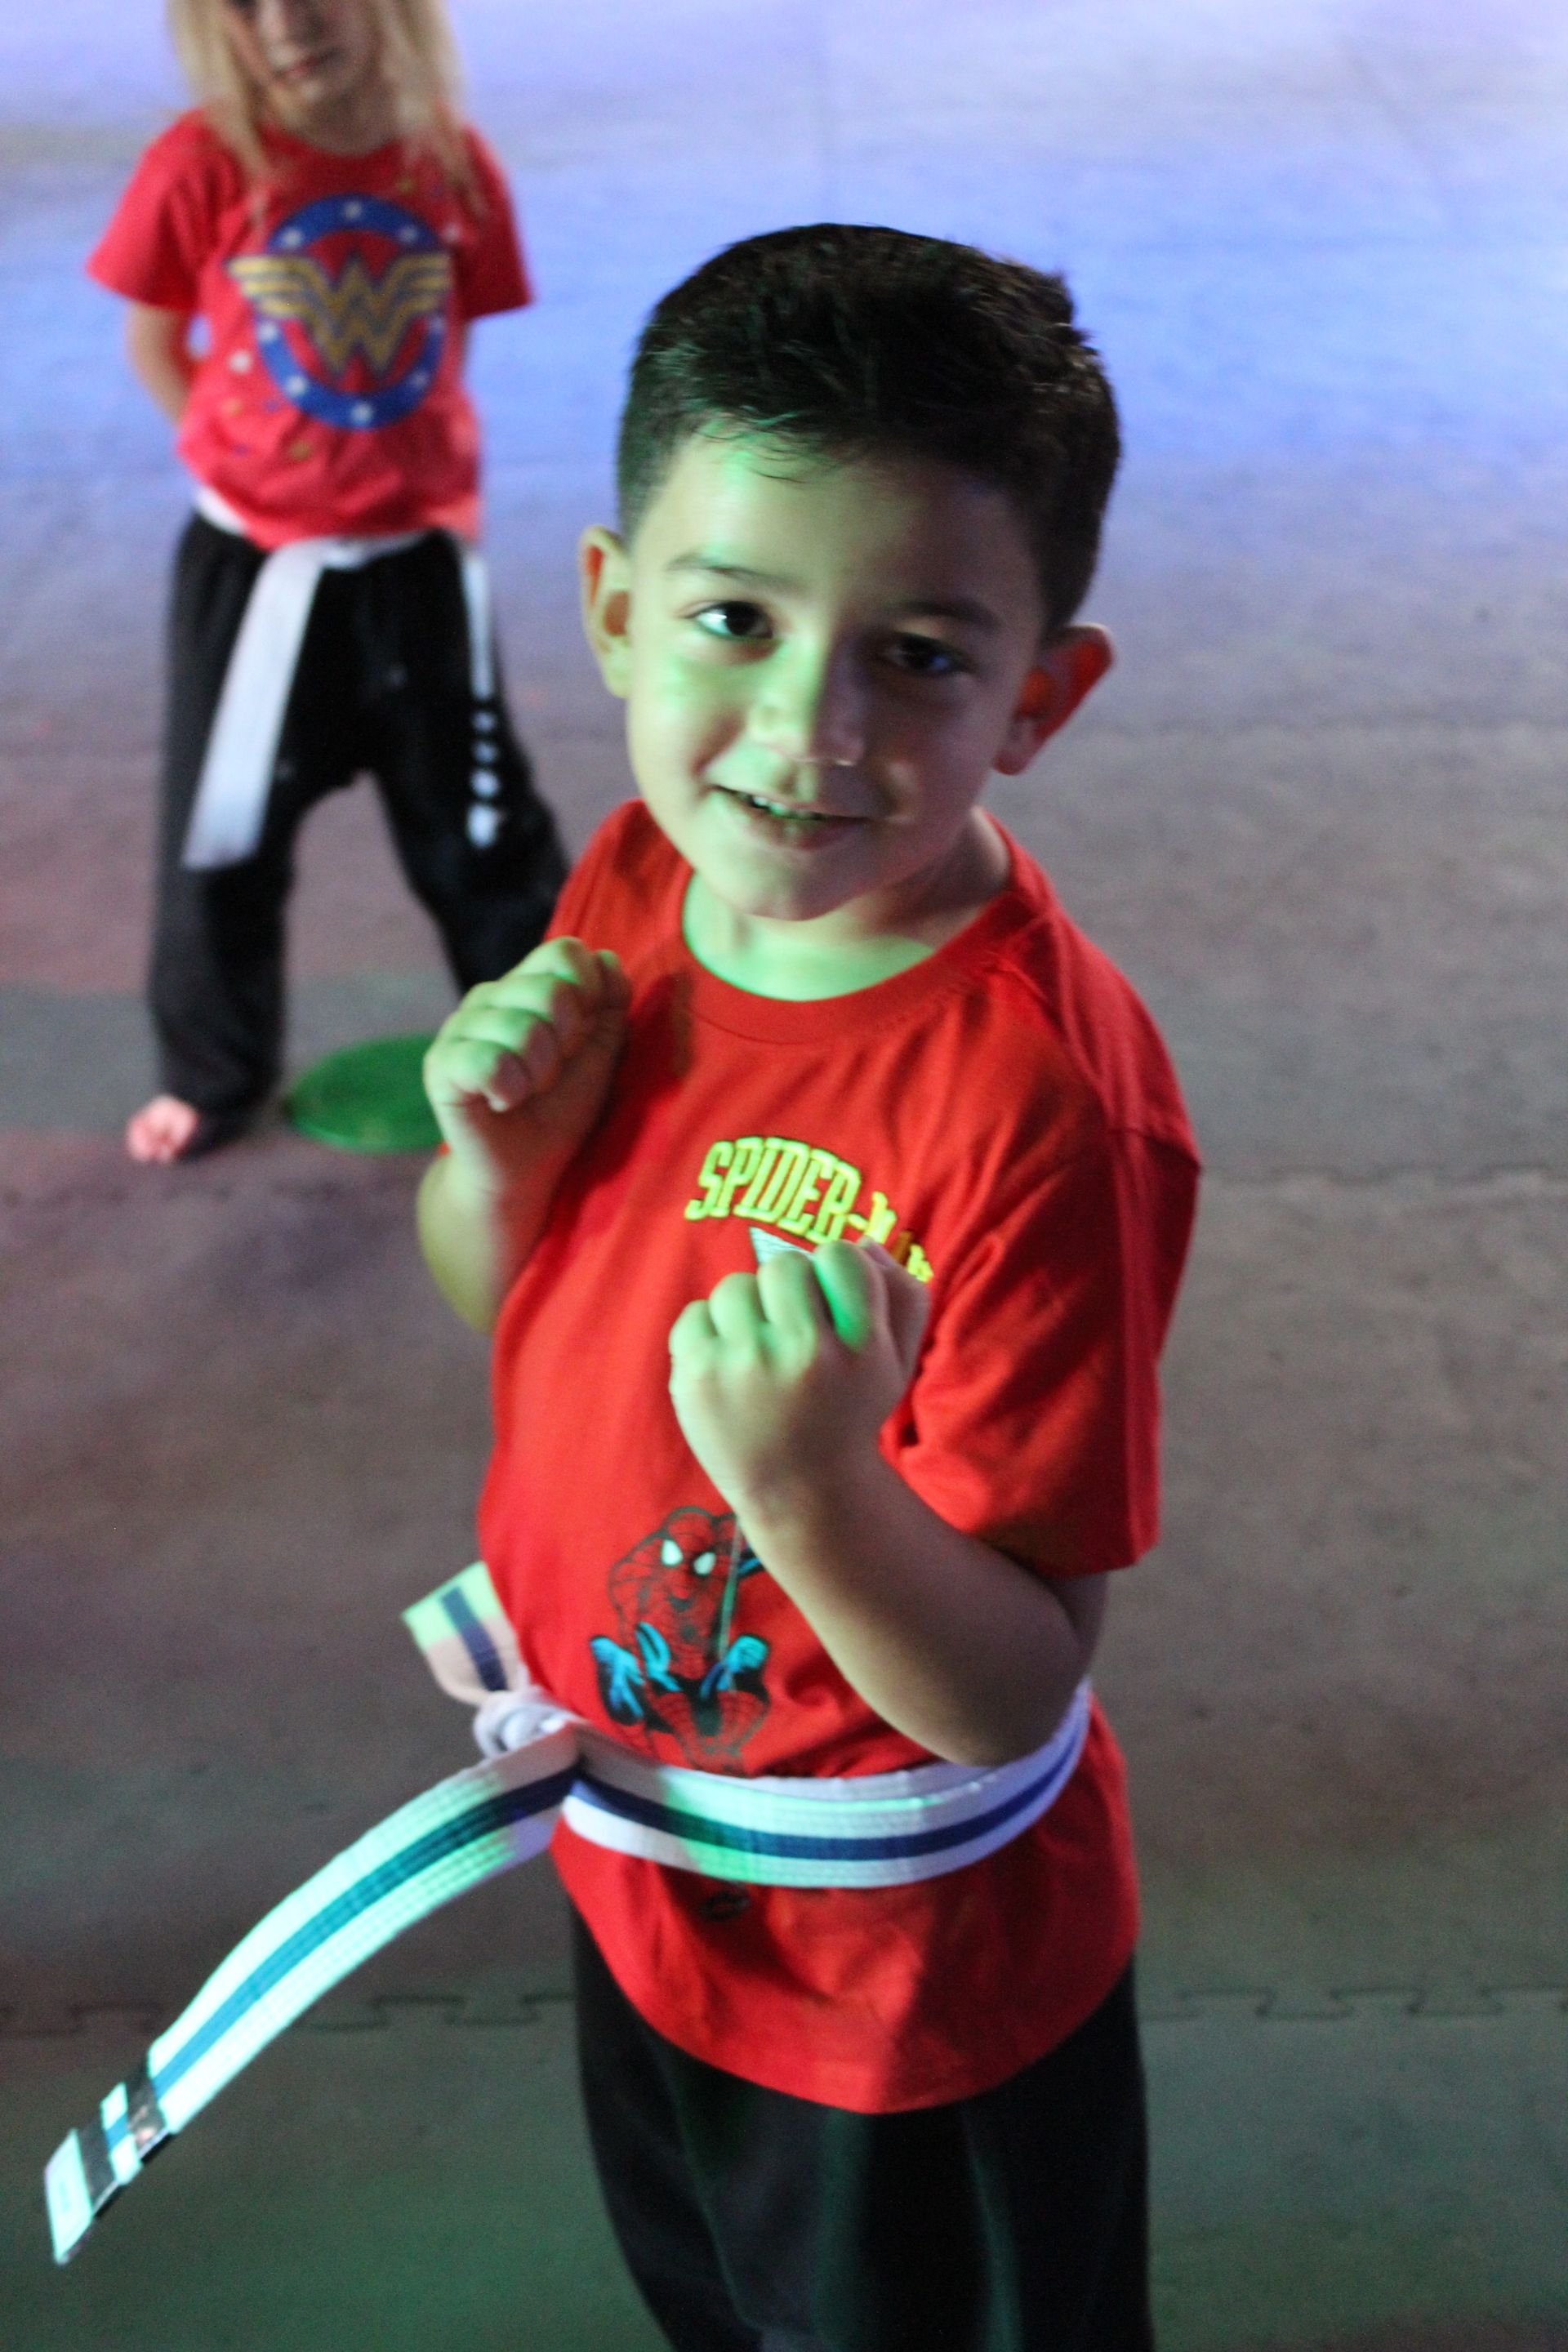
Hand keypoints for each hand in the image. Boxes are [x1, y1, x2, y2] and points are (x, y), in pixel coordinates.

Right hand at [423, 937, 628, 1191]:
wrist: (527, 1169)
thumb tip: (608, 959)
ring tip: (527, 1092)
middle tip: (549, 1075)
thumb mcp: (600, 1055)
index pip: (564, 952)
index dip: (588, 994)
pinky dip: (510, 1091)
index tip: (581, 1037)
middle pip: (550, 991)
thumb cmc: (560, 1110)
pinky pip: (490, 1062)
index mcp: (525, 985)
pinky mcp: (440, 1066)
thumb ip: (610, 1006)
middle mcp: (488, 997)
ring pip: (523, 1030)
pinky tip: (502, 1102)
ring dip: (539, 1075)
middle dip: (566, 1045)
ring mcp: (459, 1028)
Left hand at [667, 1240, 929, 1513]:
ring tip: (760, 1356)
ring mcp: (747, 1367)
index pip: (839, 1255)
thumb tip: (862, 1242)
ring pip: (735, 1286)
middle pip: (784, 1266)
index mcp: (862, 1347)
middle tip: (793, 1334)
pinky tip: (730, 1370)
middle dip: (786, 1292)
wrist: (800, 1492)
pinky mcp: (698, 1378)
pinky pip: (695, 1314)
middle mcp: (806, 1356)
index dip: (832, 1273)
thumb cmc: (849, 1412)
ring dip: (746, 1312)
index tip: (831, 1307)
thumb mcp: (897, 1362)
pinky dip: (709, 1336)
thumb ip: (901, 1294)